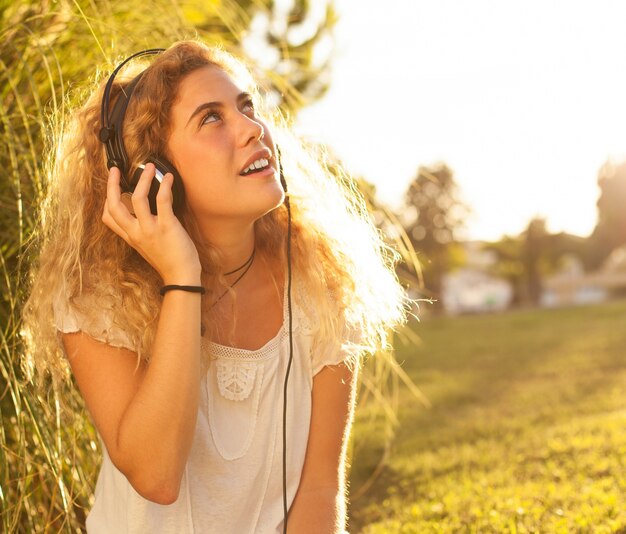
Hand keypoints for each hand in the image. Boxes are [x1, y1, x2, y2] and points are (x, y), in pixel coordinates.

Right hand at [102, 164, 200, 283]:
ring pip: (138, 198)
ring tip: (149, 167)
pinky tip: (169, 178)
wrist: (181, 276)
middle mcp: (136, 233)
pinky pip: (162, 200)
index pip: (108, 217)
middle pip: (114, 206)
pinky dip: (164, 186)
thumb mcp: (148, 247)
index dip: (107, 199)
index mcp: (131, 237)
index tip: (112, 186)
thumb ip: (142, 231)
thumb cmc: (169, 261)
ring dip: (143, 179)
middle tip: (116, 170)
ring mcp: (150, 229)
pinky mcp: (167, 226)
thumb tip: (147, 210)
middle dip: (112, 185)